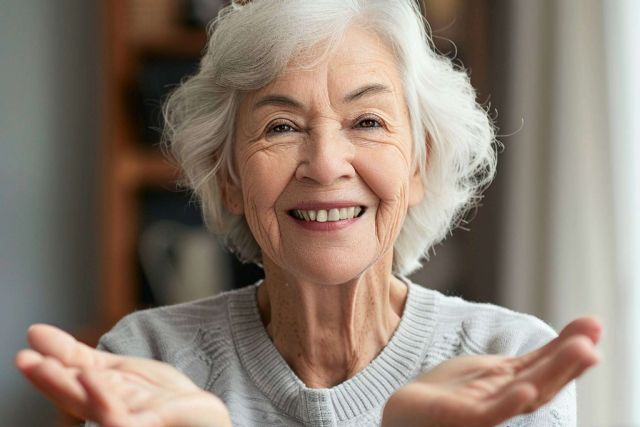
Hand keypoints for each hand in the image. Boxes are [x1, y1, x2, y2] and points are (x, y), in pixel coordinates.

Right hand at [15, 324, 231, 426]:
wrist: (208, 420)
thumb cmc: (162, 401)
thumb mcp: (118, 371)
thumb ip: (79, 358)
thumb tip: (33, 332)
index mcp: (102, 401)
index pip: (70, 387)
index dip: (46, 373)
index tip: (24, 354)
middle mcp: (113, 416)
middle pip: (78, 399)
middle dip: (50, 381)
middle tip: (24, 360)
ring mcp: (134, 424)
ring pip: (99, 412)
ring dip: (73, 390)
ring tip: (49, 366)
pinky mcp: (155, 426)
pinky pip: (124, 422)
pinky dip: (105, 402)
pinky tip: (92, 378)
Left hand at [381, 317, 600, 426]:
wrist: (403, 414)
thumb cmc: (447, 394)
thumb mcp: (491, 370)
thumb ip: (523, 363)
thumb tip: (558, 343)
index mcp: (509, 385)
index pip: (545, 366)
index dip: (568, 348)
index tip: (593, 326)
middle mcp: (503, 400)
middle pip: (543, 380)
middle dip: (570, 359)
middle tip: (594, 336)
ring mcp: (483, 410)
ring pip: (524, 394)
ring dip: (553, 373)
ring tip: (582, 352)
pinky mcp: (460, 419)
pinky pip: (488, 414)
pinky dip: (509, 402)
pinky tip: (526, 388)